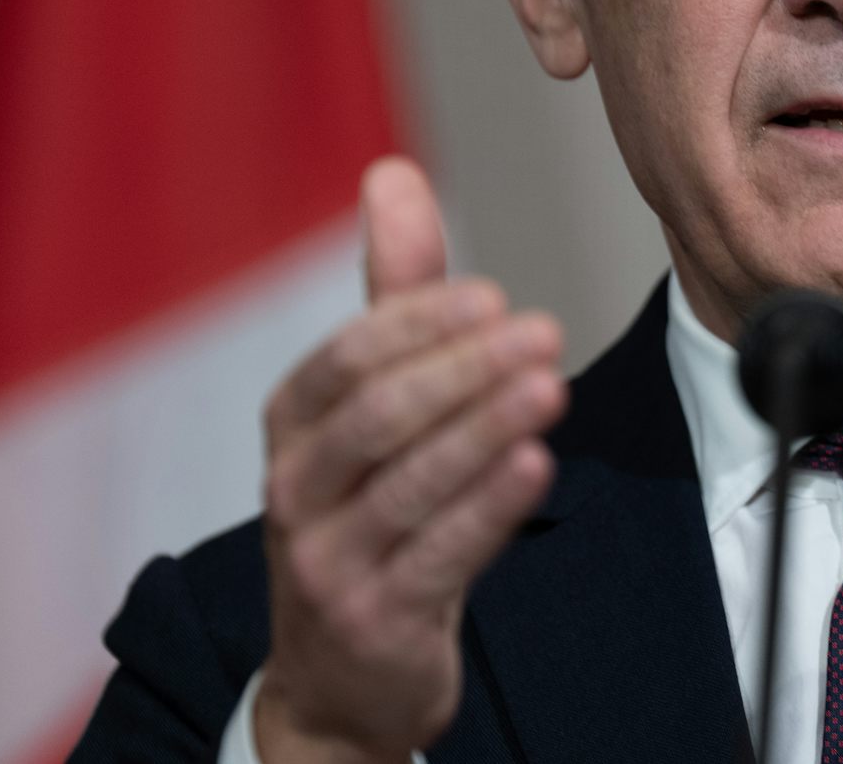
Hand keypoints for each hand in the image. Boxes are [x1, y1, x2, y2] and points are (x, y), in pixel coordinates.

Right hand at [253, 157, 565, 762]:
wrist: (342, 671)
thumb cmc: (363, 507)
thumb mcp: (370, 399)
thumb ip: (391, 290)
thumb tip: (394, 172)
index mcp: (291, 424)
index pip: (347, 358)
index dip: (420, 323)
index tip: (495, 297)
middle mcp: (295, 488)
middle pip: (379, 416)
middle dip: (464, 370)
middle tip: (543, 332)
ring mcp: (328, 559)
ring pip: (410, 483)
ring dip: (486, 430)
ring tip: (551, 388)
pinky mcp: (375, 618)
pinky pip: (437, 555)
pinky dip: (488, 507)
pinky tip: (536, 465)